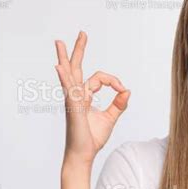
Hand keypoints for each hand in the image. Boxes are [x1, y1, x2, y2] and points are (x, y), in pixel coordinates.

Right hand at [54, 31, 130, 164]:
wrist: (84, 155)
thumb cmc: (92, 138)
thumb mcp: (110, 118)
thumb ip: (119, 104)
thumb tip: (128, 90)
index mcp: (84, 96)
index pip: (100, 78)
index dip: (114, 81)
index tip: (123, 90)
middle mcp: (76, 95)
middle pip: (76, 68)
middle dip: (79, 50)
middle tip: (82, 33)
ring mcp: (73, 101)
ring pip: (69, 75)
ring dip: (65, 57)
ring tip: (60, 42)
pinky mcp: (73, 109)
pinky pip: (69, 91)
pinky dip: (64, 78)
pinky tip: (60, 67)